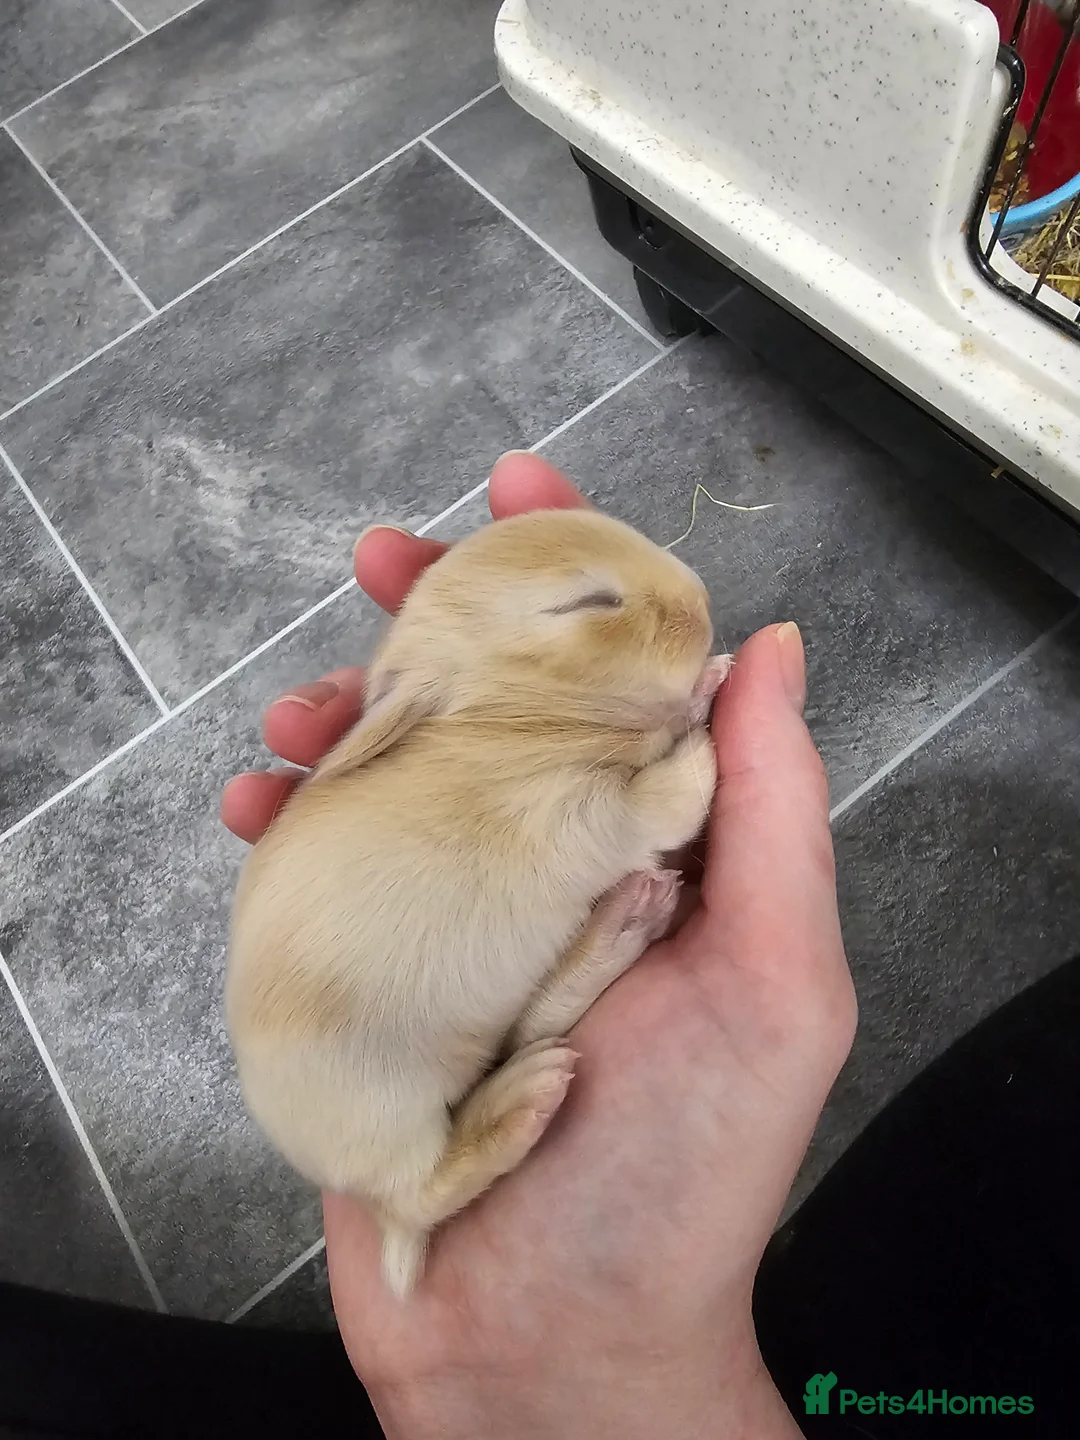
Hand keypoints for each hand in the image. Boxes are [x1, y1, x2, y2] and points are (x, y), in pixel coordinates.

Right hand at [222, 452, 855, 1439]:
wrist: (556, 1348)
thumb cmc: (682, 1179)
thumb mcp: (776, 984)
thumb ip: (776, 813)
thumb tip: (769, 653)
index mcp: (662, 849)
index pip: (624, 678)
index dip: (581, 574)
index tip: (528, 489)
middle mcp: (565, 865)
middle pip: (499, 705)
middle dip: (442, 617)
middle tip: (383, 559)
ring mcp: (471, 915)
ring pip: (404, 772)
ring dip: (348, 714)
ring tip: (303, 710)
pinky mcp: (389, 971)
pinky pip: (330, 869)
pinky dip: (288, 821)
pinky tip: (258, 802)